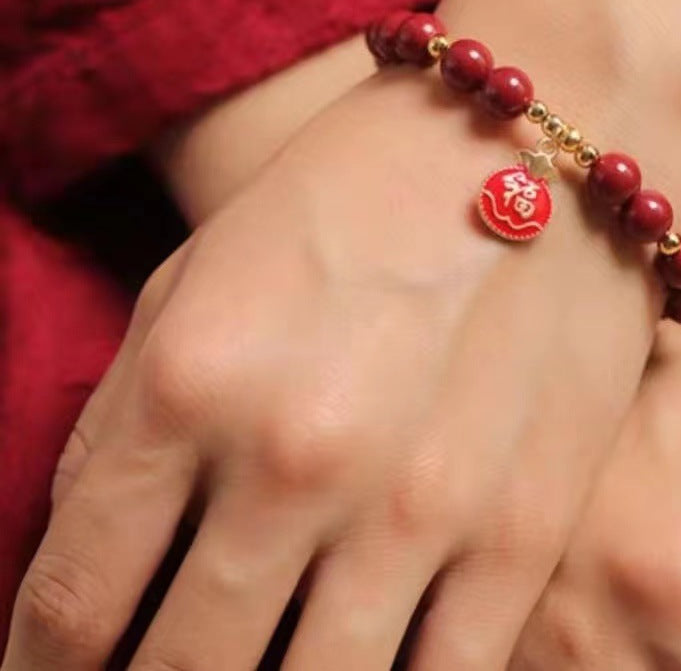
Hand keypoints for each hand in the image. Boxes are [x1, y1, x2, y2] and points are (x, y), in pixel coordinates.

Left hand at [4, 0, 680, 669]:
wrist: (548, 143)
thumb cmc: (365, 190)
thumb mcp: (206, 269)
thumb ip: (123, 422)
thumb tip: (86, 560)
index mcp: (192, 379)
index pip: (74, 606)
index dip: (50, 666)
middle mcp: (295, 456)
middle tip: (165, 666)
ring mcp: (418, 506)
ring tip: (261, 656)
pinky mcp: (522, 530)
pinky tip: (360, 654)